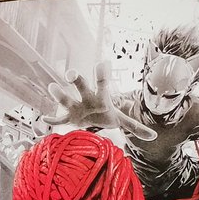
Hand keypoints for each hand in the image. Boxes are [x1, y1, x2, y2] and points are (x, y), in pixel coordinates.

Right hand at [42, 61, 156, 140]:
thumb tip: (153, 136)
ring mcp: (76, 107)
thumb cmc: (106, 116)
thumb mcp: (121, 121)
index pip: (102, 84)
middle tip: (71, 75)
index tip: (103, 63)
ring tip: (52, 87)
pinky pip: (59, 118)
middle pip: (81, 86)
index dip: (102, 74)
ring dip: (59, 94)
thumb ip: (135, 127)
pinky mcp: (68, 117)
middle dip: (76, 79)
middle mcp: (86, 98)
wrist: (92, 120)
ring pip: (66, 99)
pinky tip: (44, 118)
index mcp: (101, 98)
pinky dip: (52, 119)